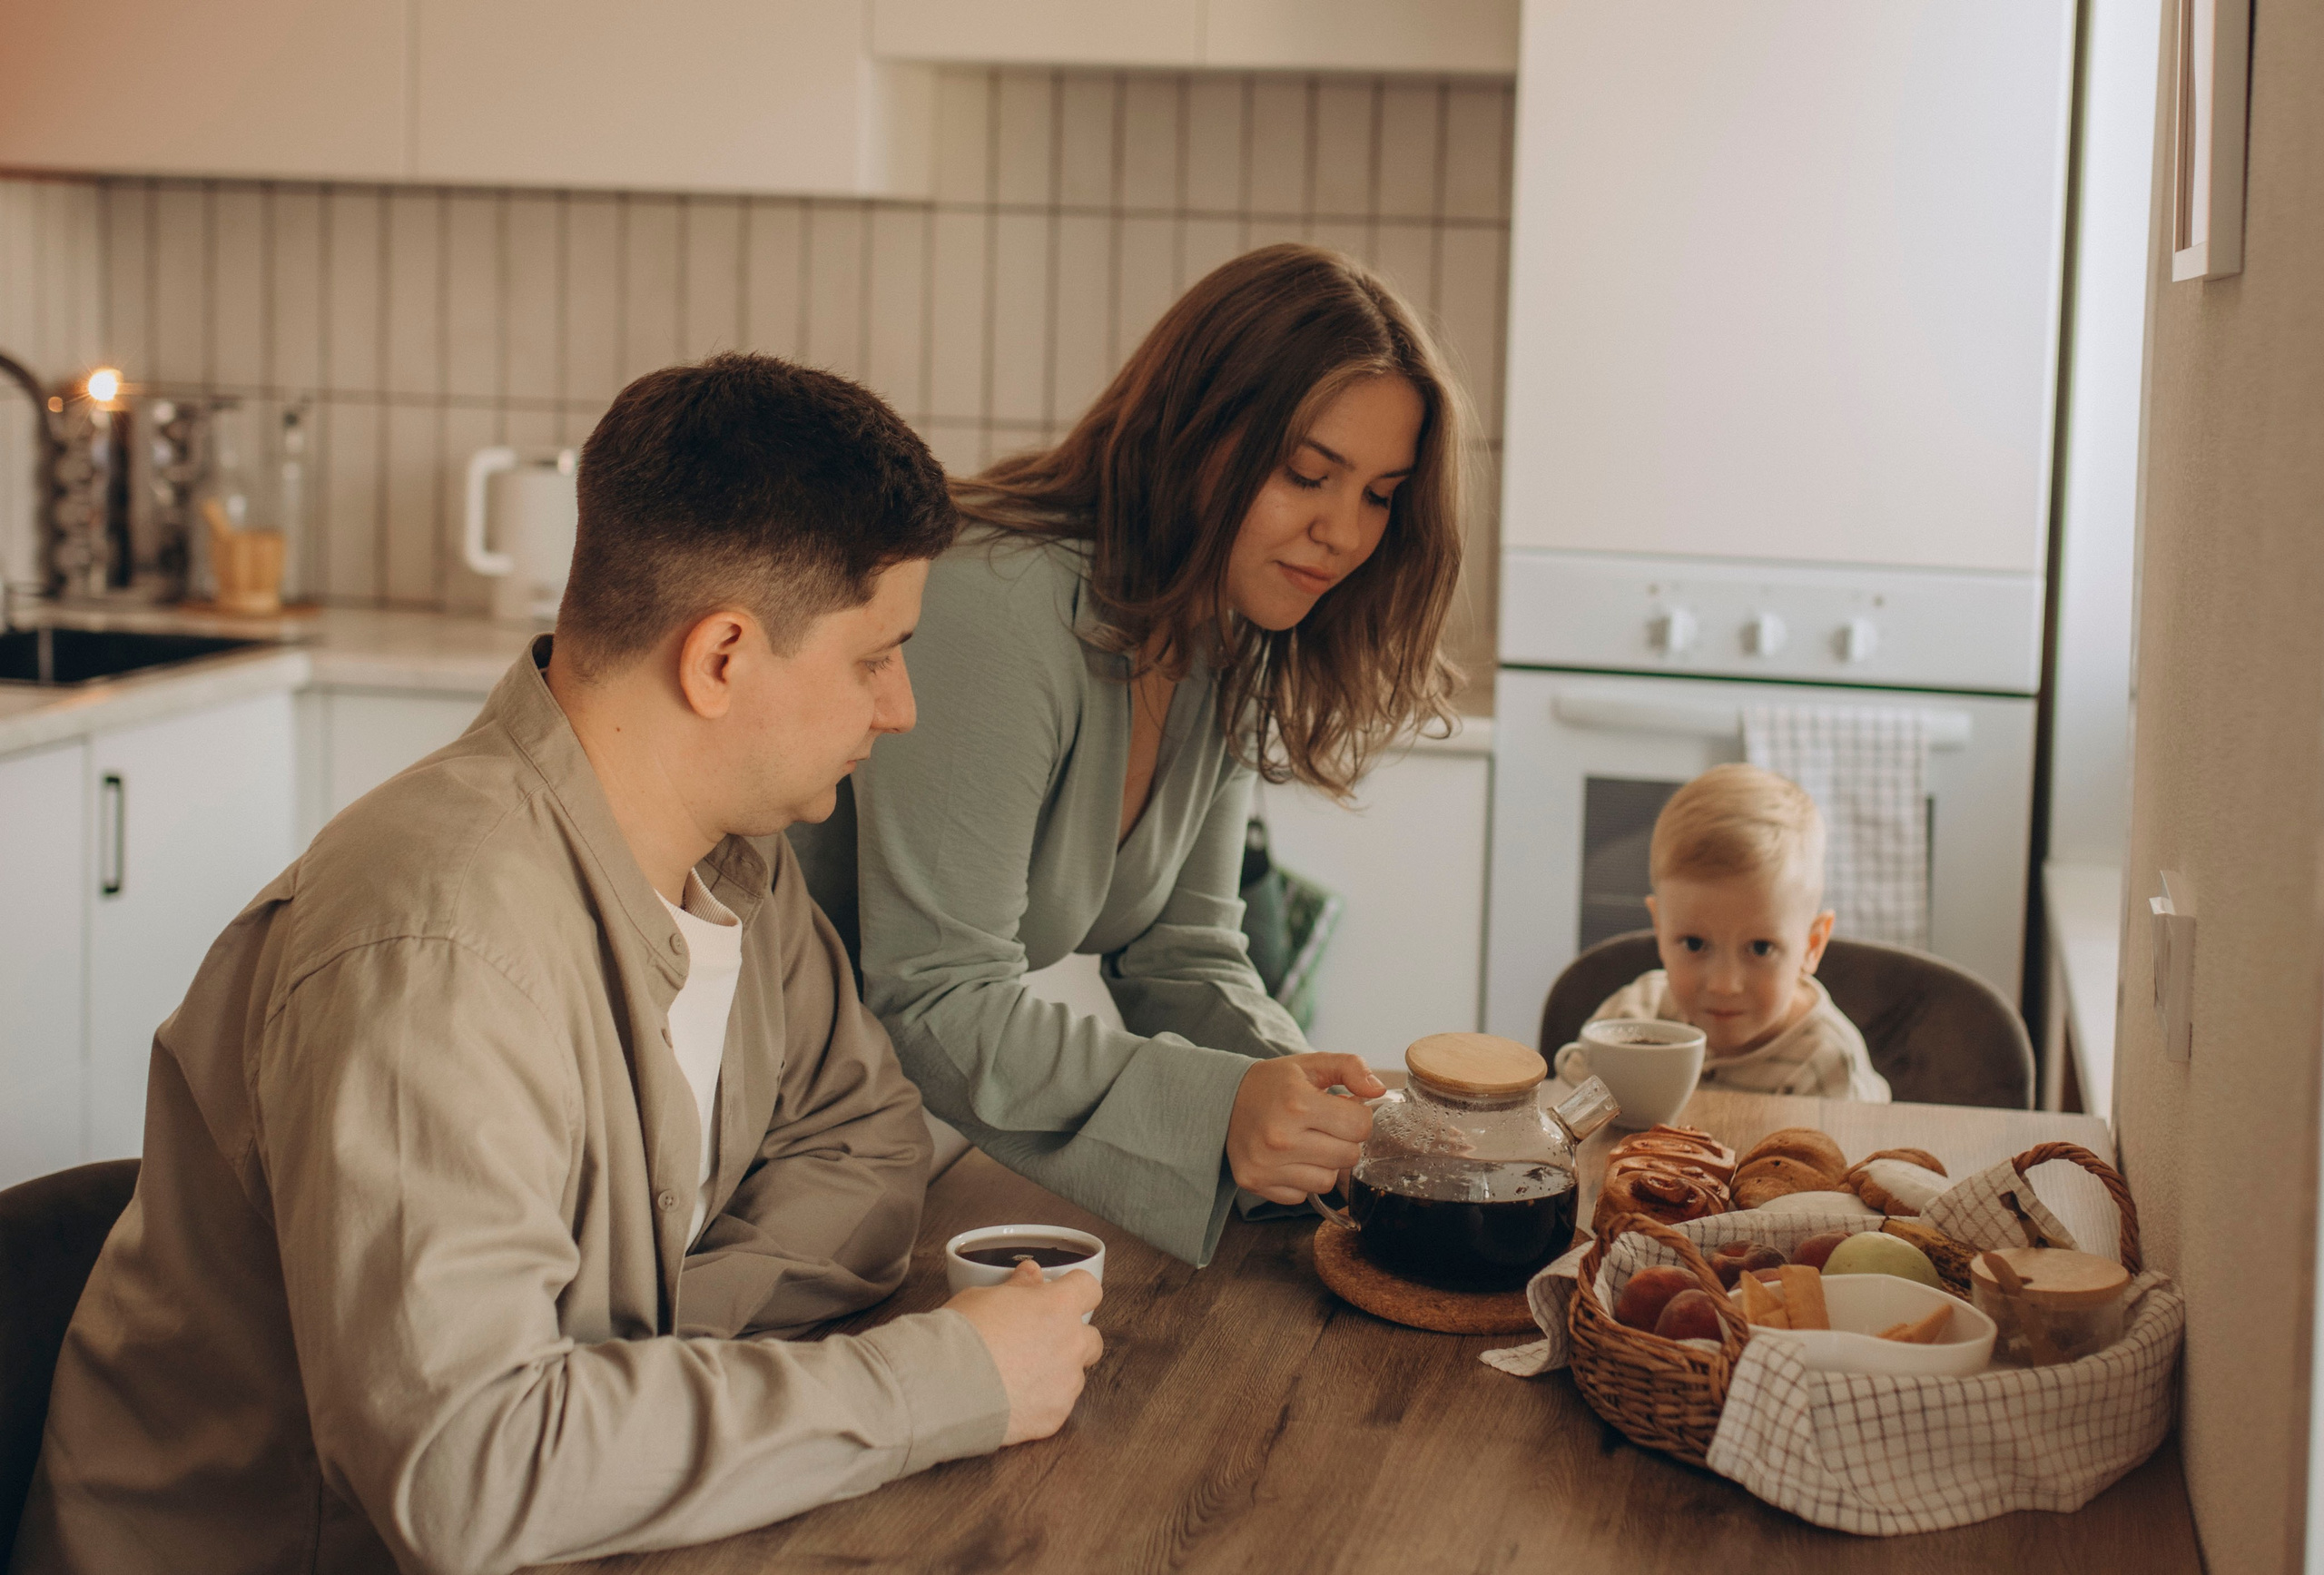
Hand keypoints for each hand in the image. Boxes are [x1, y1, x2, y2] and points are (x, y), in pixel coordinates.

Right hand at [949, 1261, 1104, 1445]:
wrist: (943, 1386)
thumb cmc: (960, 1336)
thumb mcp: (984, 1296)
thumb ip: (1017, 1287)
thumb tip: (1030, 1276)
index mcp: (1058, 1306)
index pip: (1088, 1288)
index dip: (1075, 1291)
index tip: (1062, 1296)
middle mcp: (1071, 1344)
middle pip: (1091, 1338)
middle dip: (1071, 1338)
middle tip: (1038, 1341)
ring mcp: (1066, 1383)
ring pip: (1075, 1375)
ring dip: (1057, 1372)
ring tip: (1019, 1375)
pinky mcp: (1055, 1417)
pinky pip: (1057, 1406)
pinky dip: (1041, 1403)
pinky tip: (1012, 1400)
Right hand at [1226, 1053, 1386, 1204]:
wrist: (1221, 1100)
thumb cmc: (1273, 1083)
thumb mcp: (1311, 1064)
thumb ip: (1350, 1067)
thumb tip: (1378, 1089)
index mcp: (1297, 1103)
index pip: (1360, 1126)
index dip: (1358, 1116)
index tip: (1343, 1109)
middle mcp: (1280, 1138)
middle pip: (1348, 1156)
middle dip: (1344, 1140)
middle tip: (1325, 1127)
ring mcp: (1266, 1164)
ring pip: (1327, 1181)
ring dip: (1325, 1164)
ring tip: (1307, 1143)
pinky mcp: (1255, 1183)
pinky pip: (1301, 1196)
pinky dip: (1301, 1180)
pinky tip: (1289, 1159)